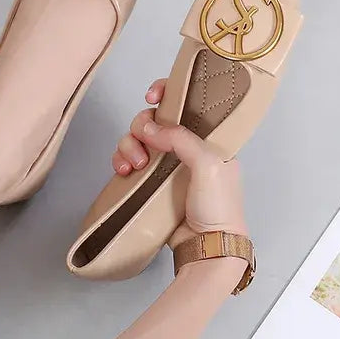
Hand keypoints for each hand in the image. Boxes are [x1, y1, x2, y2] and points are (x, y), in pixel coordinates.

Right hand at [112, 79, 247, 244]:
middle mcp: (185, 146)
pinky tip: (123, 172)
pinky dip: (121, 160)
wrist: (206, 246)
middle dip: (141, 127)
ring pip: (137, 139)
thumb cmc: (218, 206)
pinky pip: (129, 161)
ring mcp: (166, 164)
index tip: (152, 98)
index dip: (168, 92)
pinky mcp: (150, 182)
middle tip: (143, 146)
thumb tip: (149, 127)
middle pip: (153, 120)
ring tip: (133, 165)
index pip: (186, 102)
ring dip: (128, 146)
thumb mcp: (208, 164)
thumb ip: (181, 139)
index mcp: (206, 137)